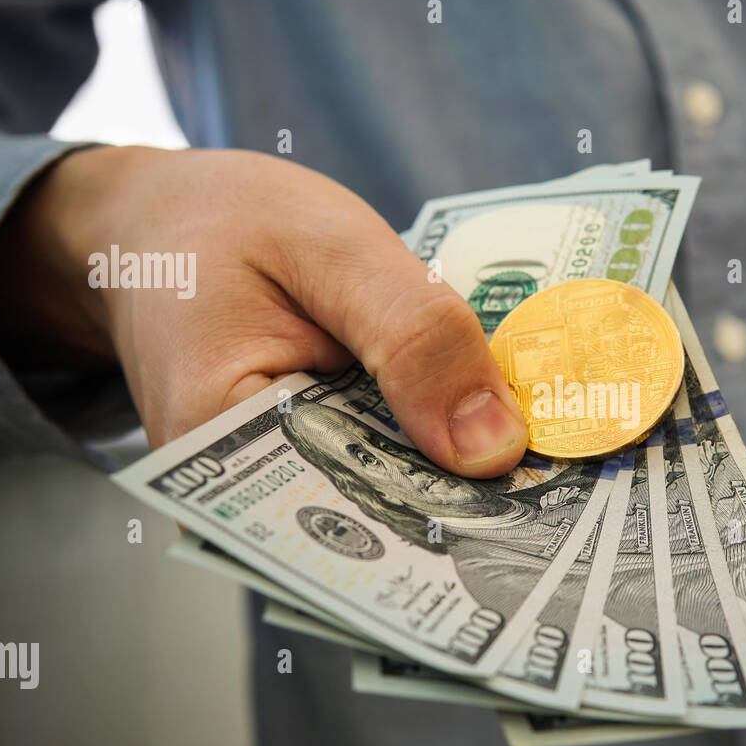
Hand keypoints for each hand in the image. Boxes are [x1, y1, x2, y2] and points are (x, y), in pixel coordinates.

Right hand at [0, 145, 526, 476]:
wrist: (160, 220)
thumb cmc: (224, 220)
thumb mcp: (329, 248)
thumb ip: (413, 336)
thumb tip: (496, 450)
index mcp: (218, 449)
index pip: (352, 520)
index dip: (455, 521)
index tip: (554, 525)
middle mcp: (244, 495)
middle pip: (379, 523)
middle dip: (476, 505)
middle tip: (586, 498)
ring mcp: (278, 485)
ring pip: (390, 499)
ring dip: (468, 476)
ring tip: (565, 464)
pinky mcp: (311, 461)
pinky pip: (384, 466)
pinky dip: (439, 443)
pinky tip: (505, 428)